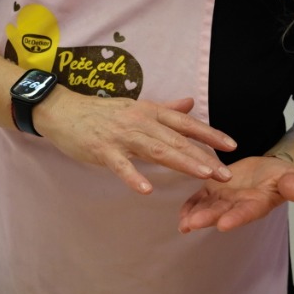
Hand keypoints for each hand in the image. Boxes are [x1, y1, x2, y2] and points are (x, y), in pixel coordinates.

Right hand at [39, 94, 235, 193]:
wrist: (61, 109)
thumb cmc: (101, 112)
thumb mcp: (136, 106)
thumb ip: (165, 108)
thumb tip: (190, 103)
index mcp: (150, 112)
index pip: (185, 123)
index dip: (209, 134)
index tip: (231, 146)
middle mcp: (140, 122)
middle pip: (177, 140)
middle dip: (203, 157)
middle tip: (225, 174)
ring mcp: (121, 136)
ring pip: (156, 149)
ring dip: (181, 162)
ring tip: (203, 176)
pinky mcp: (102, 150)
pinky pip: (120, 165)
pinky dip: (133, 176)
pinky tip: (146, 190)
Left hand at [177, 154, 293, 232]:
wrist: (271, 171)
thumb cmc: (282, 176)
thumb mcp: (290, 177)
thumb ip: (291, 185)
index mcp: (258, 203)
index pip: (246, 212)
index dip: (235, 218)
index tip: (223, 224)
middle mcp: (239, 205)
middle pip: (222, 212)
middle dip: (207, 218)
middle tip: (192, 224)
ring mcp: (225, 199)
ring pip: (208, 208)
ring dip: (195, 215)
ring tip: (183, 224)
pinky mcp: (214, 190)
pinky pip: (200, 199)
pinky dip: (191, 206)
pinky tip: (181, 214)